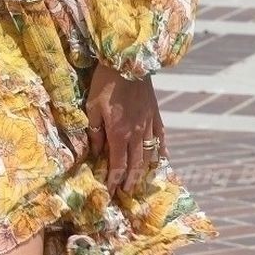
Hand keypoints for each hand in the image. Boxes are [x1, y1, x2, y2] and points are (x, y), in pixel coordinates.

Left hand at [85, 62, 167, 195]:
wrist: (128, 61)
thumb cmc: (105, 83)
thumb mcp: (92, 107)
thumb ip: (95, 132)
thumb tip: (97, 152)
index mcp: (118, 132)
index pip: (118, 164)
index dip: (114, 180)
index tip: (111, 192)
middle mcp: (136, 133)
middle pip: (135, 164)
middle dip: (130, 181)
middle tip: (126, 193)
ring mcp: (148, 124)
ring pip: (149, 154)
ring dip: (144, 170)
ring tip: (141, 182)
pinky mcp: (155, 115)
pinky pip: (161, 138)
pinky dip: (162, 151)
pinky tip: (163, 160)